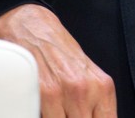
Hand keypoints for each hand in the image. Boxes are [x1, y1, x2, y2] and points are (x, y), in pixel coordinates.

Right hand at [0, 3, 116, 116]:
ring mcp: (66, 92)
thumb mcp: (87, 75)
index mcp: (103, 87)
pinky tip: (43, 109)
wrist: (32, 26)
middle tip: (67, 113)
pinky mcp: (45, 93)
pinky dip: (45, 115)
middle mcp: (87, 90)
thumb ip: (94, 103)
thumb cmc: (58, 50)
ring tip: (56, 110)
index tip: (86, 117)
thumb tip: (93, 117)